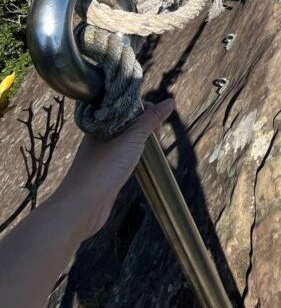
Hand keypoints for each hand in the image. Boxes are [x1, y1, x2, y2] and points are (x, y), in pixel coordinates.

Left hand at [53, 98, 175, 237]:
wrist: (82, 206)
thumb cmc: (104, 167)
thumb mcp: (132, 138)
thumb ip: (151, 119)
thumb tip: (170, 101)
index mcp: (102, 121)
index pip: (126, 105)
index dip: (145, 109)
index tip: (157, 121)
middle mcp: (101, 134)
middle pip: (129, 121)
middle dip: (146, 125)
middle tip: (156, 136)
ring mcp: (104, 153)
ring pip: (128, 139)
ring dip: (143, 141)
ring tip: (152, 148)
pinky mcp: (108, 169)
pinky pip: (126, 155)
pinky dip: (137, 156)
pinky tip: (143, 162)